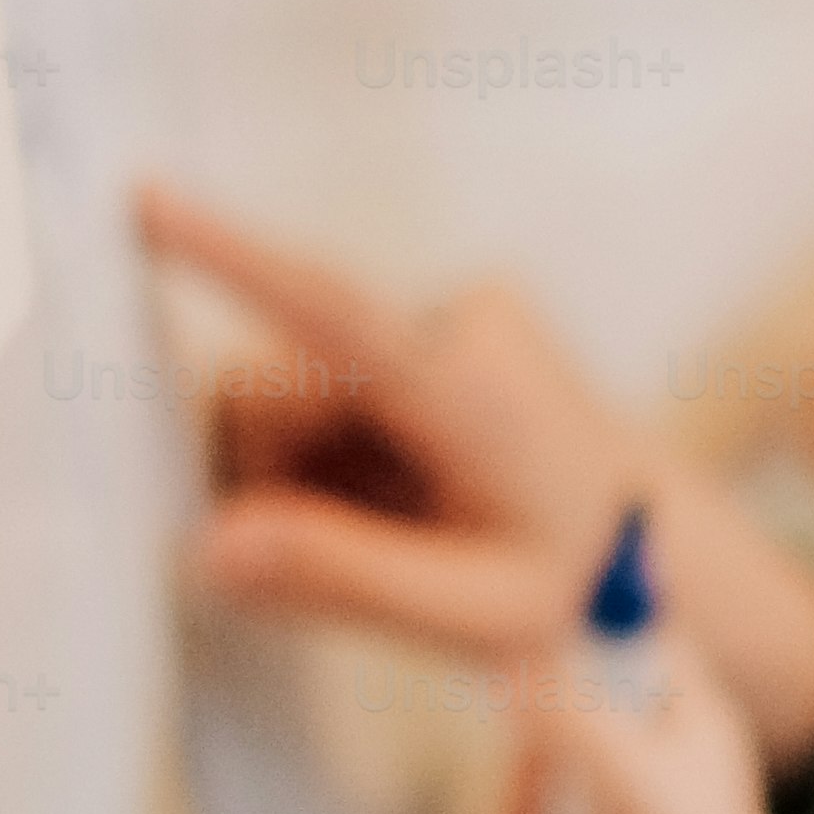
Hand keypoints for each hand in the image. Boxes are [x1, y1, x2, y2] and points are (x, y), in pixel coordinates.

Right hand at [134, 180, 813, 768]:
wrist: (667, 556)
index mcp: (471, 389)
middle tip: (324, 569)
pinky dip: (332, 466)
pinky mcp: (432, 337)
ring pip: (288, 399)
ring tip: (389, 544)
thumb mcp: (472, 612)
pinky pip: (324, 398)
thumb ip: (341, 577)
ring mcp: (446, 325)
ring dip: (302, 479)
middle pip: (274, 390)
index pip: (334, 311)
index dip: (232, 256)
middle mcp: (456, 328)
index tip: (146, 200)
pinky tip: (394, 510)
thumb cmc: (585, 589)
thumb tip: (207, 549)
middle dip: (267, 479)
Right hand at [506, 654, 813, 813]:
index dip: (588, 641)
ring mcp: (639, 813)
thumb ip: (564, 707)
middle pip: (576, 711)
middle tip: (530, 790)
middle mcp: (669, 756)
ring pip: (553, 779)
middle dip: (538, 754)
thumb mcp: (616, 767)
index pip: (639, 642)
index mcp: (693, 716)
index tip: (539, 669)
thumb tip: (516, 665)